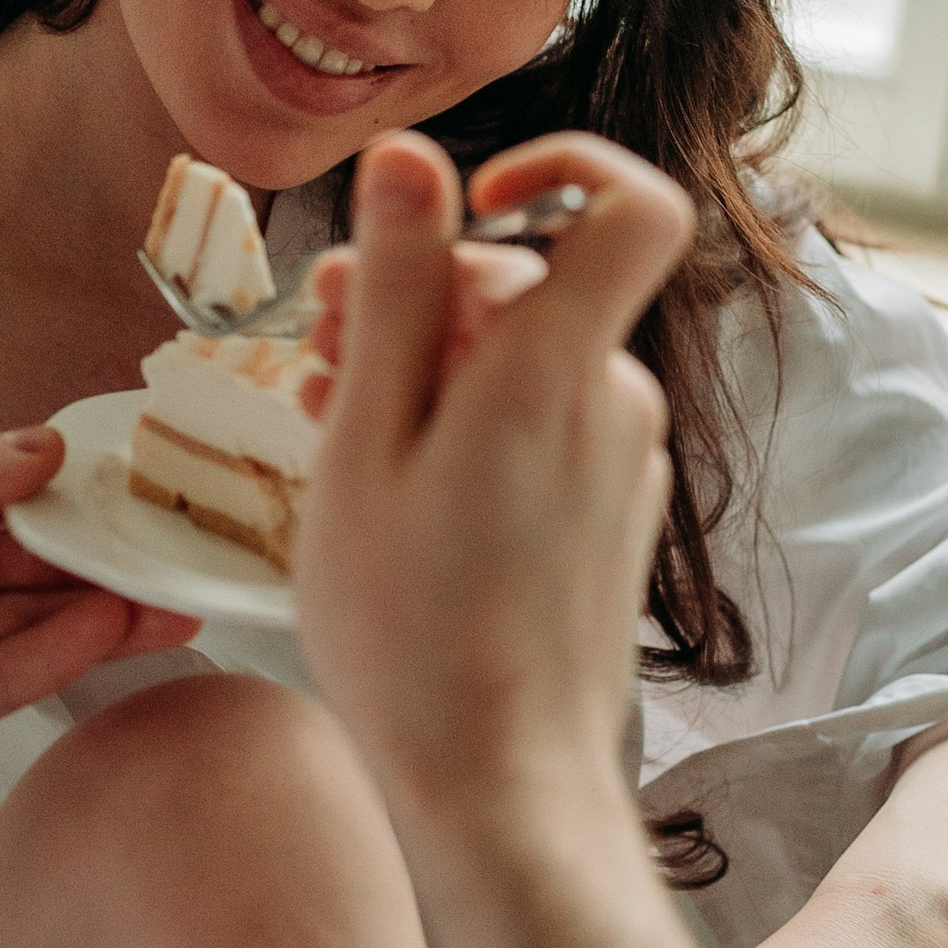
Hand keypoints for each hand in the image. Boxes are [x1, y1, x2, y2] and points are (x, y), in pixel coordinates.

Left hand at [0, 433, 197, 879]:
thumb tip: (44, 447)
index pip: (2, 483)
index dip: (69, 478)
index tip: (143, 467)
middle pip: (35, 552)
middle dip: (106, 543)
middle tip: (186, 536)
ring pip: (40, 616)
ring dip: (109, 601)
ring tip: (178, 587)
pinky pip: (16, 676)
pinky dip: (67, 652)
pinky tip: (116, 625)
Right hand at [297, 130, 690, 837]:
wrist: (503, 789)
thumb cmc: (413, 631)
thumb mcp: (367, 443)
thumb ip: (394, 291)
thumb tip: (413, 159)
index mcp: (554, 369)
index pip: (632, 204)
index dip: (560, 167)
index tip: (465, 202)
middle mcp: (611, 401)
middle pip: (532, 284)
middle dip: (419, 286)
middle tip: (314, 337)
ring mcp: (618, 461)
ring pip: (523, 358)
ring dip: (425, 361)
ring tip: (325, 413)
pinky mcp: (607, 514)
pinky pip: (536, 426)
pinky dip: (461, 424)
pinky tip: (380, 476)